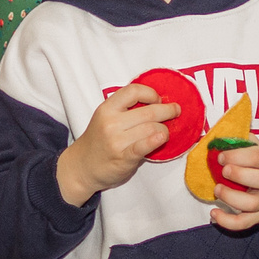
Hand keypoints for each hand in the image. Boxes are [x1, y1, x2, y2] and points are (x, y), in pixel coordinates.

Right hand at [56, 84, 179, 203]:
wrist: (82, 167)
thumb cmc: (98, 141)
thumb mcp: (105, 118)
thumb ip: (125, 109)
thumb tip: (157, 102)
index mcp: (107, 108)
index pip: (134, 91)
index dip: (151, 93)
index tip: (157, 99)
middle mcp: (111, 122)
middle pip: (149, 111)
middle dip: (167, 110)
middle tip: (175, 110)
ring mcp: (117, 140)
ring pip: (152, 128)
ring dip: (164, 130)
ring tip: (163, 132)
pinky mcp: (124, 157)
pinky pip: (145, 145)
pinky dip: (156, 140)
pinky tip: (162, 137)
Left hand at [209, 142, 258, 232]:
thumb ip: (244, 143)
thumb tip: (222, 132)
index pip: (258, 157)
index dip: (237, 156)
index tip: (221, 156)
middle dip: (238, 175)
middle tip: (222, 172)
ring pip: (252, 204)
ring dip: (231, 197)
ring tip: (217, 190)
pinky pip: (244, 223)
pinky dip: (227, 221)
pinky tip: (214, 213)